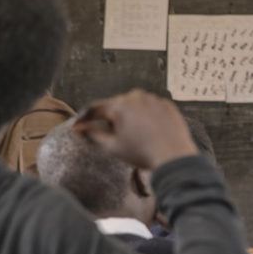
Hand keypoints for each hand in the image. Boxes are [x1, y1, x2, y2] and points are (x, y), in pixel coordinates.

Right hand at [73, 89, 197, 170]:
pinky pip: (150, 108)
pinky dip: (145, 116)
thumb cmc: (142, 153)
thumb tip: (79, 129)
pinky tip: (146, 130)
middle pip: (116, 105)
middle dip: (109, 117)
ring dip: (128, 115)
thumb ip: (93, 134)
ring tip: (130, 133)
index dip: (85, 118)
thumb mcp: (112, 146)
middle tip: (106, 132)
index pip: (97, 108)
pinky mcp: (167, 105)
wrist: (174, 157)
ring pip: (134, 105)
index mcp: (120, 105)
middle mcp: (137, 96)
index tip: (77, 126)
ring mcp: (154, 99)